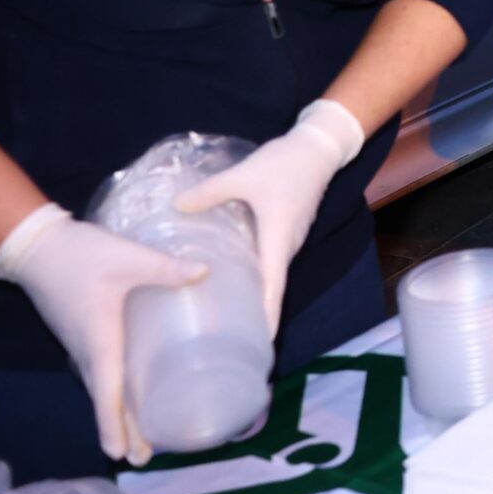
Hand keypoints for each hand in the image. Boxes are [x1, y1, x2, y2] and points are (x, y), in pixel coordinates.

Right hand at [0, 203, 206, 466]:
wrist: (38, 245)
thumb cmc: (81, 255)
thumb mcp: (128, 258)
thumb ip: (166, 267)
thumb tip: (206, 273)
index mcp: (99, 340)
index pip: (107, 392)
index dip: (114, 424)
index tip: (120, 454)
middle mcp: (87, 350)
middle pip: (105, 398)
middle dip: (122, 429)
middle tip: (141, 457)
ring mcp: (81, 344)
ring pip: (101, 386)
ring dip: (117, 413)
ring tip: (137, 437)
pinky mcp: (81, 333)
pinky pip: (99, 371)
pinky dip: (112, 391)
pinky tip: (128, 391)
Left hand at [176, 100, 364, 334]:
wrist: (317, 148)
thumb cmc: (284, 164)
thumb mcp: (243, 175)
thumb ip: (210, 192)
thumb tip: (175, 207)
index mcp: (277, 239)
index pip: (273, 289)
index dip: (267, 318)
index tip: (260, 346)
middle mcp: (286, 247)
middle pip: (272, 289)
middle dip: (256, 315)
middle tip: (229, 339)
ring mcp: (289, 240)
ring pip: (270, 275)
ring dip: (256, 296)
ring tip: (228, 315)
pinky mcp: (287, 231)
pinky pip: (270, 261)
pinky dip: (257, 276)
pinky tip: (234, 276)